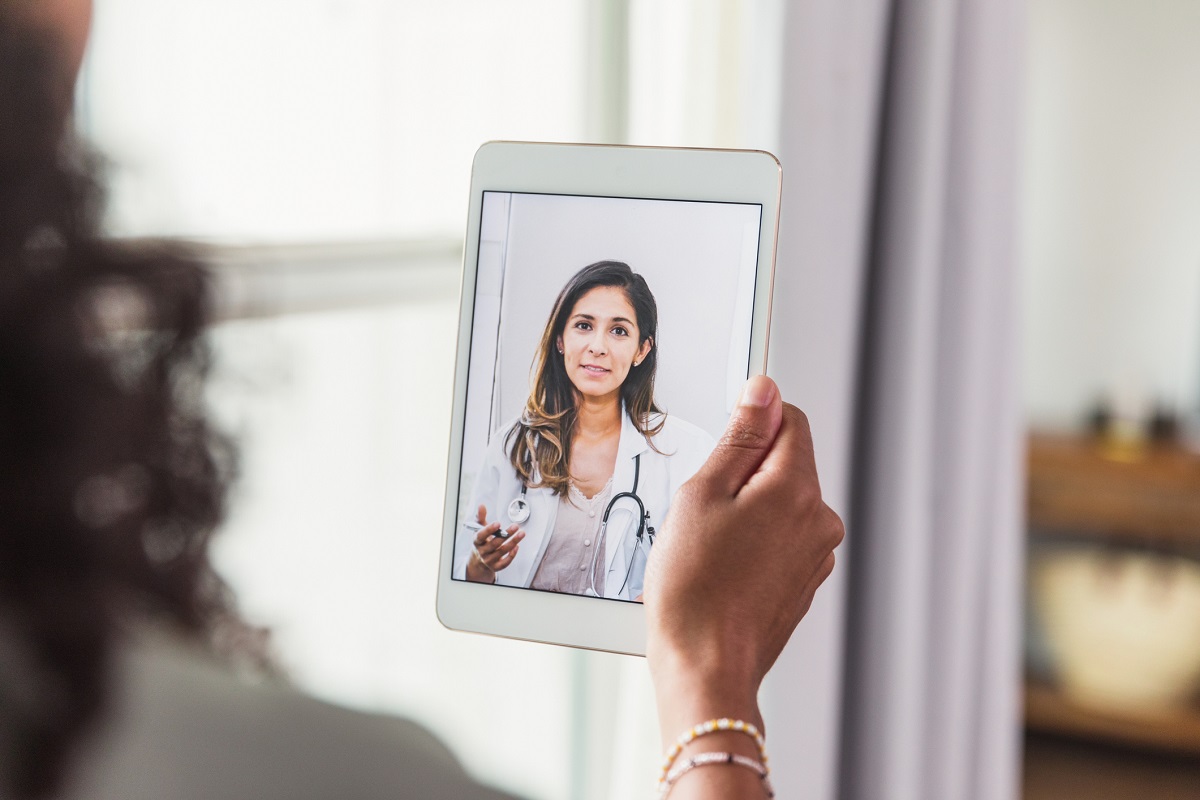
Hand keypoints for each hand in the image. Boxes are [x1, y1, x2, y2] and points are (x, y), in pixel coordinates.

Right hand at [465, 505, 524, 582]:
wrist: (479, 558)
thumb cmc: (482, 540)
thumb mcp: (479, 528)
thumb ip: (481, 517)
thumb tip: (481, 505)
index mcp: (477, 541)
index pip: (481, 536)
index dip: (489, 529)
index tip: (498, 523)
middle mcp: (482, 551)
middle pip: (494, 543)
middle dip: (506, 534)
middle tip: (515, 526)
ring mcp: (489, 560)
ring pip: (502, 552)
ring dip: (513, 542)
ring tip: (521, 533)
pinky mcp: (496, 567)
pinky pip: (504, 563)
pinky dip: (511, 555)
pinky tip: (517, 546)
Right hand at [644, 376, 843, 752]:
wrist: (704, 666)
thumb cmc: (694, 588)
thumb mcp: (703, 493)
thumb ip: (739, 437)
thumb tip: (763, 391)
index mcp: (797, 489)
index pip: (789, 419)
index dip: (750, 421)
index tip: (721, 443)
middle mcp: (819, 519)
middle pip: (785, 461)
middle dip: (744, 471)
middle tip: (703, 507)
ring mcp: (816, 554)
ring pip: (780, 502)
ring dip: (747, 508)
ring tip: (709, 544)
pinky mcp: (804, 581)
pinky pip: (780, 538)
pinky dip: (753, 541)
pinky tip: (722, 566)